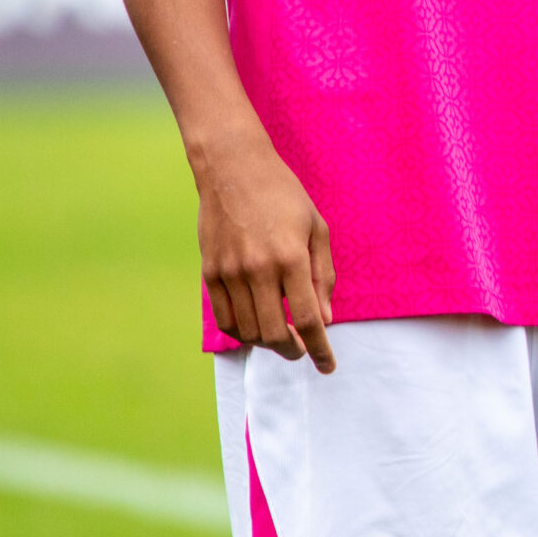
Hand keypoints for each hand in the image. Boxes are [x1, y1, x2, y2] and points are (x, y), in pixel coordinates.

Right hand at [191, 130, 335, 371]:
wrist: (233, 170)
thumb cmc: (283, 195)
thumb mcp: (316, 228)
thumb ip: (323, 276)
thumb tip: (324, 319)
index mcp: (290, 257)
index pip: (306, 319)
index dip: (320, 348)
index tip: (328, 366)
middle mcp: (257, 270)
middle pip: (274, 333)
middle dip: (294, 351)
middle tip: (305, 351)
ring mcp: (229, 273)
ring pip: (248, 331)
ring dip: (268, 343)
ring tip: (283, 337)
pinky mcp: (210, 273)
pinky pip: (224, 319)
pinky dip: (242, 333)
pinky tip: (256, 329)